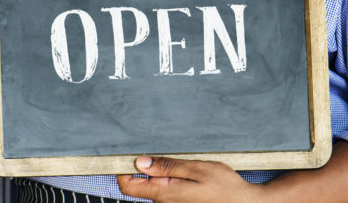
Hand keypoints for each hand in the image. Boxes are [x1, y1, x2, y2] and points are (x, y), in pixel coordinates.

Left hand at [117, 156, 268, 202]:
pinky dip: (169, 181)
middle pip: (139, 187)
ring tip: (179, 164)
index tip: (126, 155)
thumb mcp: (197, 169)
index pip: (127, 186)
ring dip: (158, 175)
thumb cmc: (225, 186)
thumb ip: (167, 166)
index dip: (122, 170)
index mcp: (165, 194)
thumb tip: (140, 162)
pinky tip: (185, 174)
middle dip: (143, 170)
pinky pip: (165, 192)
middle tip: (160, 154)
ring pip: (153, 188)